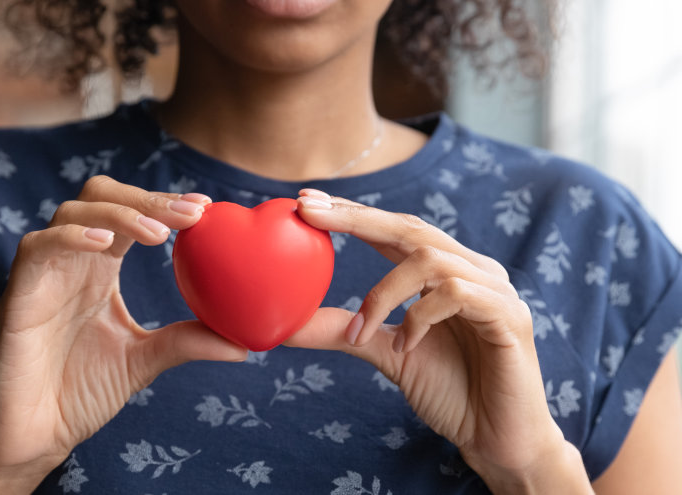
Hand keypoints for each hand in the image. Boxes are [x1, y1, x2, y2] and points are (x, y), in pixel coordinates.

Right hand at [0, 176, 246, 489]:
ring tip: (159, 235)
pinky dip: (72, 237)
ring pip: (72, 211)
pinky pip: (37, 247)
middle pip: (101, 196)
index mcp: (101, 269)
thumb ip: (185, 342)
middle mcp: (73, 261)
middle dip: (147, 197)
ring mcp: (44, 274)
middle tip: (190, 214)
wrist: (35, 435)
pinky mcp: (19, 293)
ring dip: (119, 213)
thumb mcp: (144, 361)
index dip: (164, 202)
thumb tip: (245, 344)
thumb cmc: (80, 394)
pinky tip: (107, 244)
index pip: (132, 215)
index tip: (205, 207)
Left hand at [287, 190, 590, 492]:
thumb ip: (345, 331)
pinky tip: (405, 347)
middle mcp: (471, 271)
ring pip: (429, 259)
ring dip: (383, 293)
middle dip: (356, 218)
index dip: (352, 213)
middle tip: (310, 212)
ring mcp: (493, 290)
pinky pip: (457, 293)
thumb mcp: (386, 353)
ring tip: (360, 331)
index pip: (394, 230)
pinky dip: (419, 316)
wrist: (497, 440)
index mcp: (444, 273)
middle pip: (410, 228)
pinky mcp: (509, 315)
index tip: (305, 203)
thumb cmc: (450, 393)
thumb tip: (286, 323)